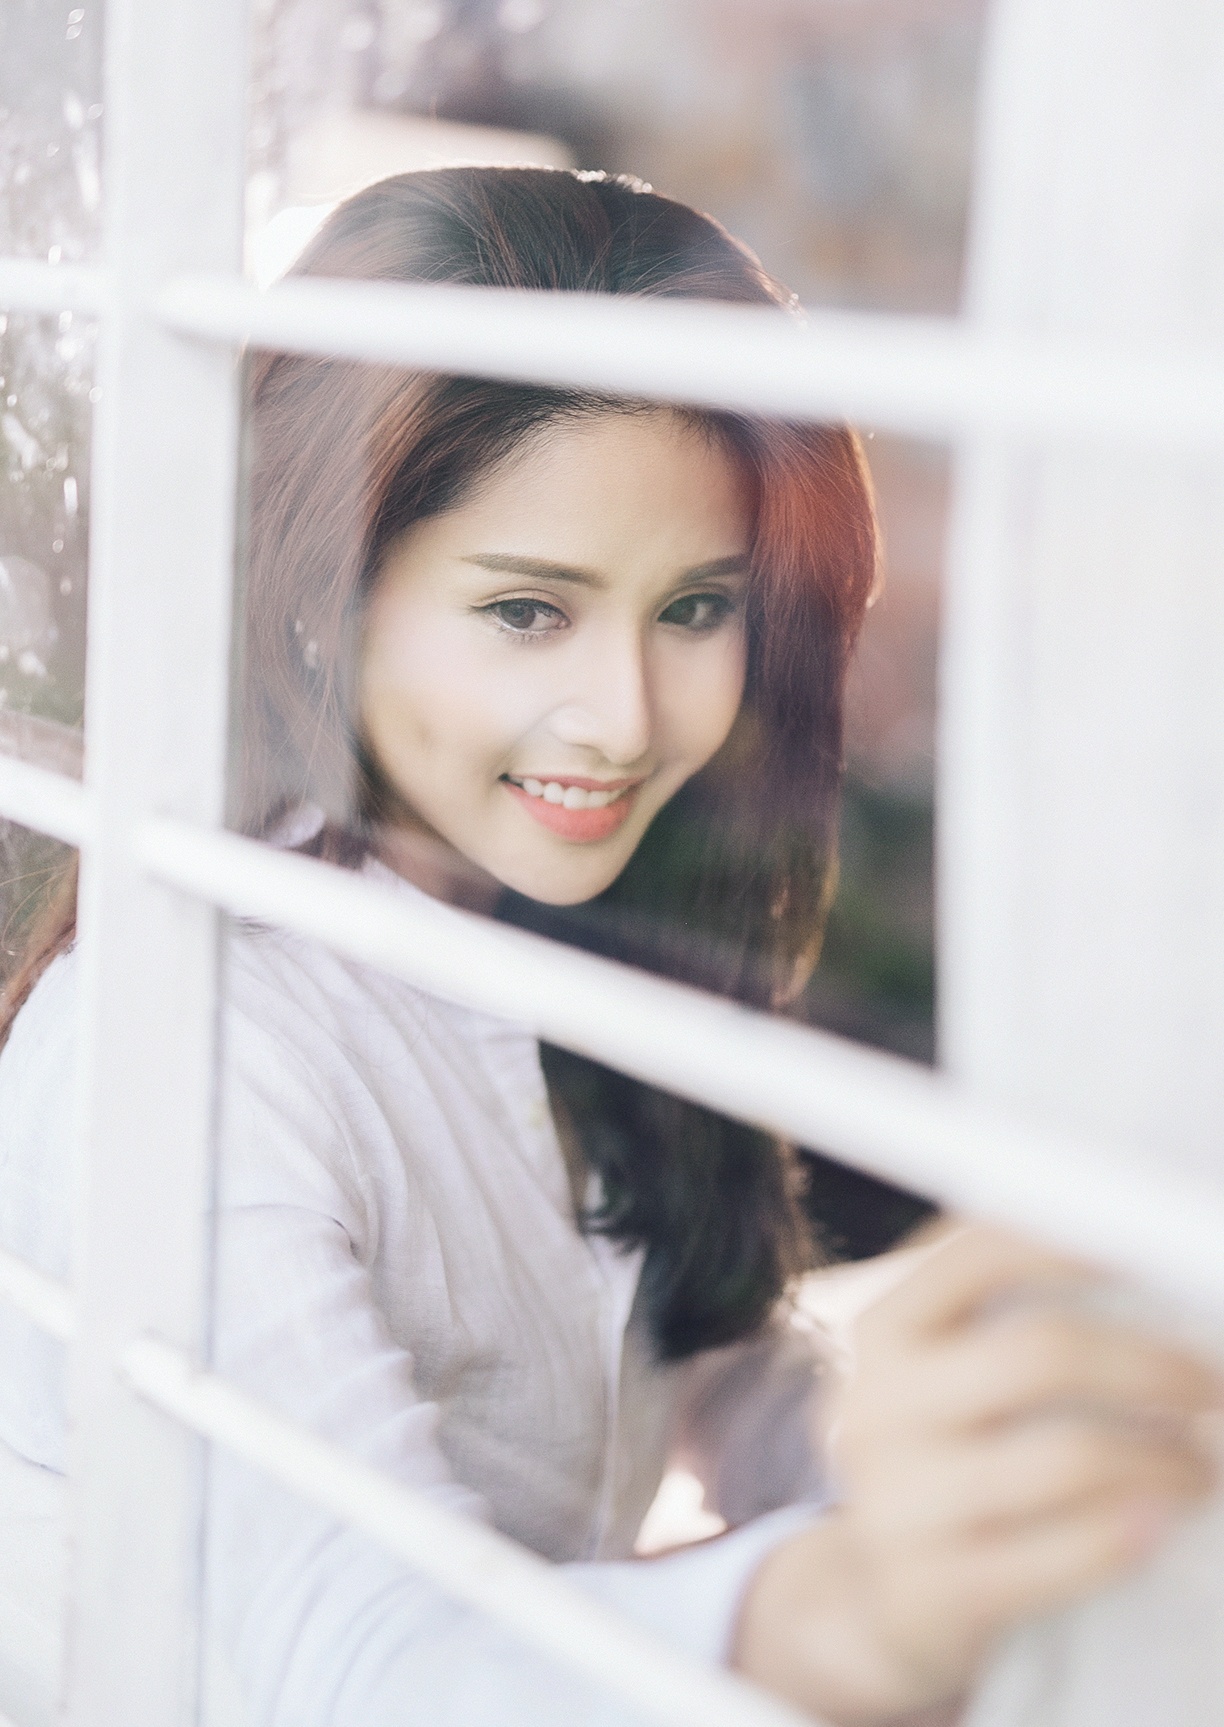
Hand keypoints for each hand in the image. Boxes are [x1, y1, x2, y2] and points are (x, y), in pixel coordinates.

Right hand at [733, 1223, 1222, 1724]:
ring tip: (1201, 1467)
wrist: (880, 1594)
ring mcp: (895, 1498)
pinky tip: (1160, 1522)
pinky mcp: (928, 1586)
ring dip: (1162, 1460)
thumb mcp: (950, 1375)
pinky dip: (1126, 1536)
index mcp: (889, 1327)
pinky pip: (1056, 1558)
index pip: (981, 1253)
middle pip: (1039, 1354)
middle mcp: (879, 1402)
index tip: (1153, 1251)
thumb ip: (1012, 1319)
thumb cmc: (948, 1458)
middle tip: (1211, 1385)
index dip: (1074, 1245)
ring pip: (1063, 1458)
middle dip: (1152, 1367)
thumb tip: (1143, 1272)